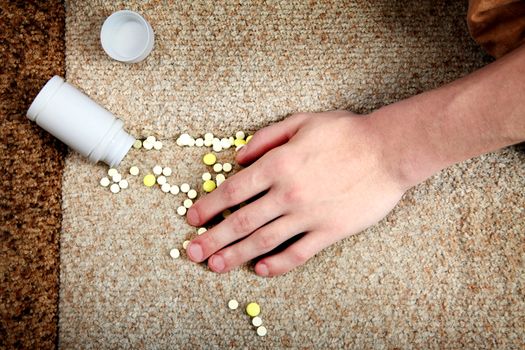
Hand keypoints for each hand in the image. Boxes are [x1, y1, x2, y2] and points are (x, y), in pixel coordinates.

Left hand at [185, 110, 408, 275]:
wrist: (389, 151)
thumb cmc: (346, 134)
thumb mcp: (301, 122)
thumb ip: (265, 138)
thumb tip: (237, 158)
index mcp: (278, 165)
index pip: (232, 191)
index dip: (208, 206)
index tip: (192, 219)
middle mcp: (287, 194)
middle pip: (241, 221)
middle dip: (213, 239)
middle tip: (192, 253)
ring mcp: (308, 215)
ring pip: (263, 241)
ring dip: (235, 255)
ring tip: (215, 266)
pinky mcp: (329, 231)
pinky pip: (298, 253)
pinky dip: (277, 264)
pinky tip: (260, 269)